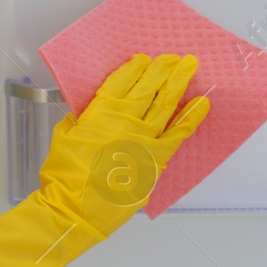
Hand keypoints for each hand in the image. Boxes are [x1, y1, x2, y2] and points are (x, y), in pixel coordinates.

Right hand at [0, 53, 210, 266]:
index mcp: (99, 112)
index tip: (143, 58)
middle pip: (148, 87)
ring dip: (179, 83)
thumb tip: (89, 109)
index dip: (134, 67)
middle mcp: (125, 121)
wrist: (75, 210)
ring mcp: (144, 139)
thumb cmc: (64, 176)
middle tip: (173, 57)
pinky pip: (179, 133)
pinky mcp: (156, 159)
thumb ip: (80, 118)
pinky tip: (202, 103)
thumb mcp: (63, 136)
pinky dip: (192, 117)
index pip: (121, 81)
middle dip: (162, 69)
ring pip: (166, 104)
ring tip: (189, 67)